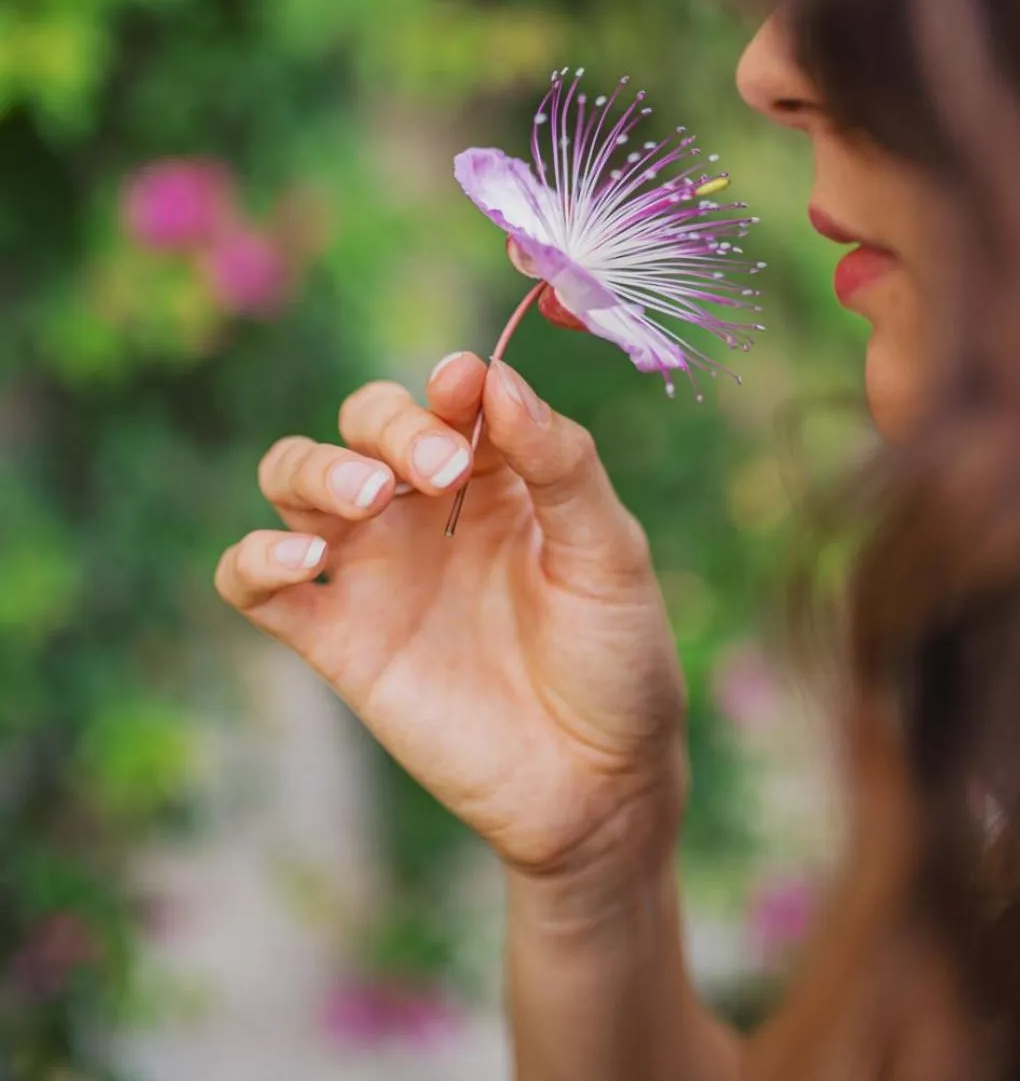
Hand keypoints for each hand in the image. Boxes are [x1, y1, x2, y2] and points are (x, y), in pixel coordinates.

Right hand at [214, 354, 687, 880]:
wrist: (598, 786)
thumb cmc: (616, 658)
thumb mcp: (608, 552)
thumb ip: (561, 464)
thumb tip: (495, 380)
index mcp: (494, 473)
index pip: (447, 396)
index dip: (449, 384)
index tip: (463, 387)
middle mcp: (423, 507)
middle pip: (363, 422)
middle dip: (390, 425)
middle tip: (441, 468)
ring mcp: (373, 568)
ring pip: (294, 477)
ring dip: (315, 468)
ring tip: (369, 495)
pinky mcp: (335, 637)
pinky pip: (256, 581)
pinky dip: (256, 557)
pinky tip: (302, 561)